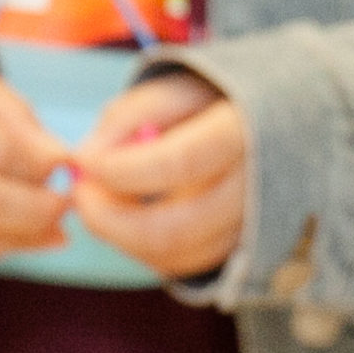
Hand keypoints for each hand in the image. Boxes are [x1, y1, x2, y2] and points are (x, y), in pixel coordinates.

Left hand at [71, 71, 247, 278]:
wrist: (274, 126)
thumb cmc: (216, 103)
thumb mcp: (178, 87)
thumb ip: (129, 114)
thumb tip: (85, 158)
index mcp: (244, 135)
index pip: (180, 163)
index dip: (122, 170)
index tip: (84, 162)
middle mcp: (255, 190)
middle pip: (175, 228)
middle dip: (110, 218)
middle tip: (79, 193)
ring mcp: (249, 228)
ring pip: (174, 255)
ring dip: (122, 236)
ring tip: (102, 200)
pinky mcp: (235, 250)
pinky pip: (181, 266)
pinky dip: (143, 248)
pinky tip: (129, 216)